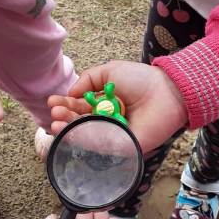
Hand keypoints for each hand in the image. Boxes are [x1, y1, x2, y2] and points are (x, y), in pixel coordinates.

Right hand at [47, 60, 186, 152]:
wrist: (166, 91)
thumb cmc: (141, 79)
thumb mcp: (110, 71)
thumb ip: (88, 80)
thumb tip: (70, 94)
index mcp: (104, 104)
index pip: (79, 107)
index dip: (65, 105)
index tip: (52, 102)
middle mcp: (107, 121)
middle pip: (80, 124)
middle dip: (65, 119)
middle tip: (55, 114)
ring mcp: (115, 135)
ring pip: (88, 137)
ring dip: (70, 132)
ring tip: (57, 125)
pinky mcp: (124, 147)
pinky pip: (102, 146)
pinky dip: (87, 141)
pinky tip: (73, 133)